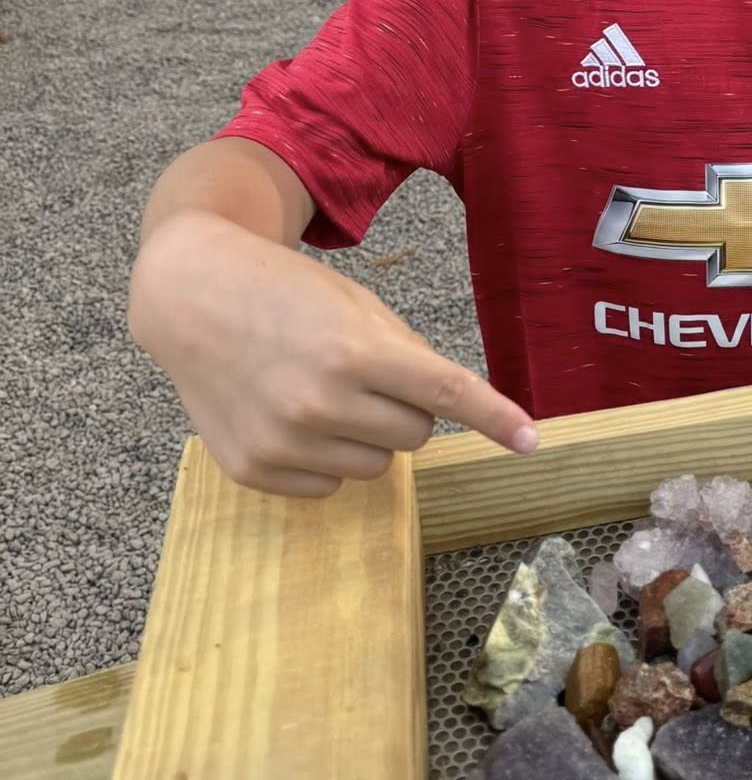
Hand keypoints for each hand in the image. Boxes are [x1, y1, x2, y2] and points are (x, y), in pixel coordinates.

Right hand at [128, 210, 538, 497]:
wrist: (191, 296)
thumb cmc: (284, 293)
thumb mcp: (356, 305)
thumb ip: (406, 355)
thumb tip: (449, 409)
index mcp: (354, 351)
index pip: (445, 395)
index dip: (495, 418)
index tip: (531, 441)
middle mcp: (319, 402)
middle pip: (417, 436)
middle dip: (407, 410)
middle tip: (367, 377)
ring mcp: (284, 442)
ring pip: (377, 467)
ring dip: (367, 436)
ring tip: (321, 392)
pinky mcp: (254, 470)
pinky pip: (329, 486)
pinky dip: (324, 458)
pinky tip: (288, 415)